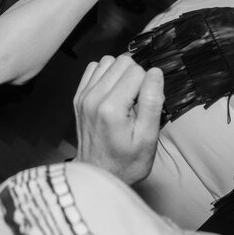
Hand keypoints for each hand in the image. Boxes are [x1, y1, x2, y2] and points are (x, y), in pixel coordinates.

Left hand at [74, 55, 163, 184]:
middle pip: (123, 61)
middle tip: (138, 100)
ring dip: (121, 73)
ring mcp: (83, 96)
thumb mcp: (148, 138)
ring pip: (108, 61)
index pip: (138, 71)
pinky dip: (106, 74)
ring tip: (126, 95)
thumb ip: (152, 102)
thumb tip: (155, 72)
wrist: (99, 173)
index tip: (146, 103)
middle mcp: (93, 97)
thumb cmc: (127, 161)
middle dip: (136, 76)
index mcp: (111, 108)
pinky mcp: (78, 96)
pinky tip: (113, 91)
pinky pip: (94, 68)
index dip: (149, 84)